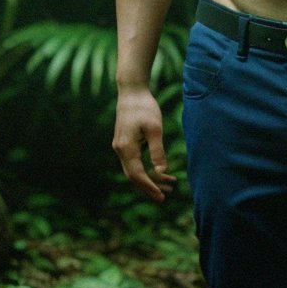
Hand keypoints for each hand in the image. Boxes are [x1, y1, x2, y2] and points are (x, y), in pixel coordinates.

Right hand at [113, 86, 176, 203]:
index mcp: (126, 148)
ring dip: (148, 179)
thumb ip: (157, 151)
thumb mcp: (155, 128)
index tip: (162, 197)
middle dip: (149, 187)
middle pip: (133, 176)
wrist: (131, 90)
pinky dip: (144, 169)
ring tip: (167, 184)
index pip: (137, 175)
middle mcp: (120, 149)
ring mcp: (120, 146)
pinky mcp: (123, 142)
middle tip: (165, 197)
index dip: (149, 187)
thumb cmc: (144, 107)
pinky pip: (133, 162)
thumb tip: (162, 173)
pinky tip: (157, 170)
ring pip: (132, 170)